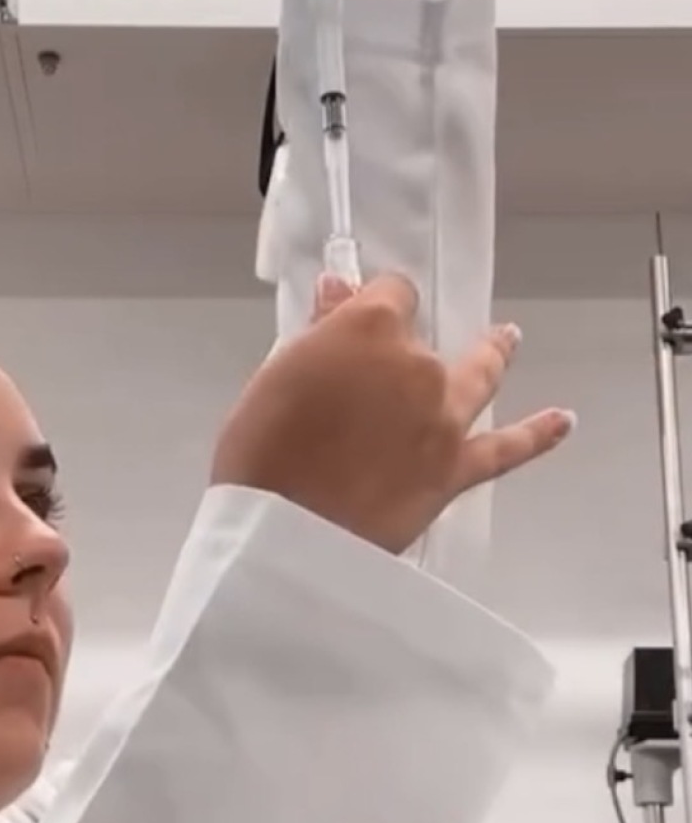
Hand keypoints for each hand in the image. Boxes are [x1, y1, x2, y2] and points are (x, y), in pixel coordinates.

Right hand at [210, 274, 574, 555]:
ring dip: (494, 353)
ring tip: (508, 339)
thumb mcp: (276, 377)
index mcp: (368, 330)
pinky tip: (562, 422)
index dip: (373, 307)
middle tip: (390, 363)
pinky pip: (507, 450)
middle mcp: (417, 365)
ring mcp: (445, 418)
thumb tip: (340, 290)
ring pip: (479, 375)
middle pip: (424, 341)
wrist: (285, 532)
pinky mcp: (455, 469)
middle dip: (408, 345)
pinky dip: (538, 435)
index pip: (389, 294)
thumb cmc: (261, 451)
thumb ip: (317, 333)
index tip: (358, 319)